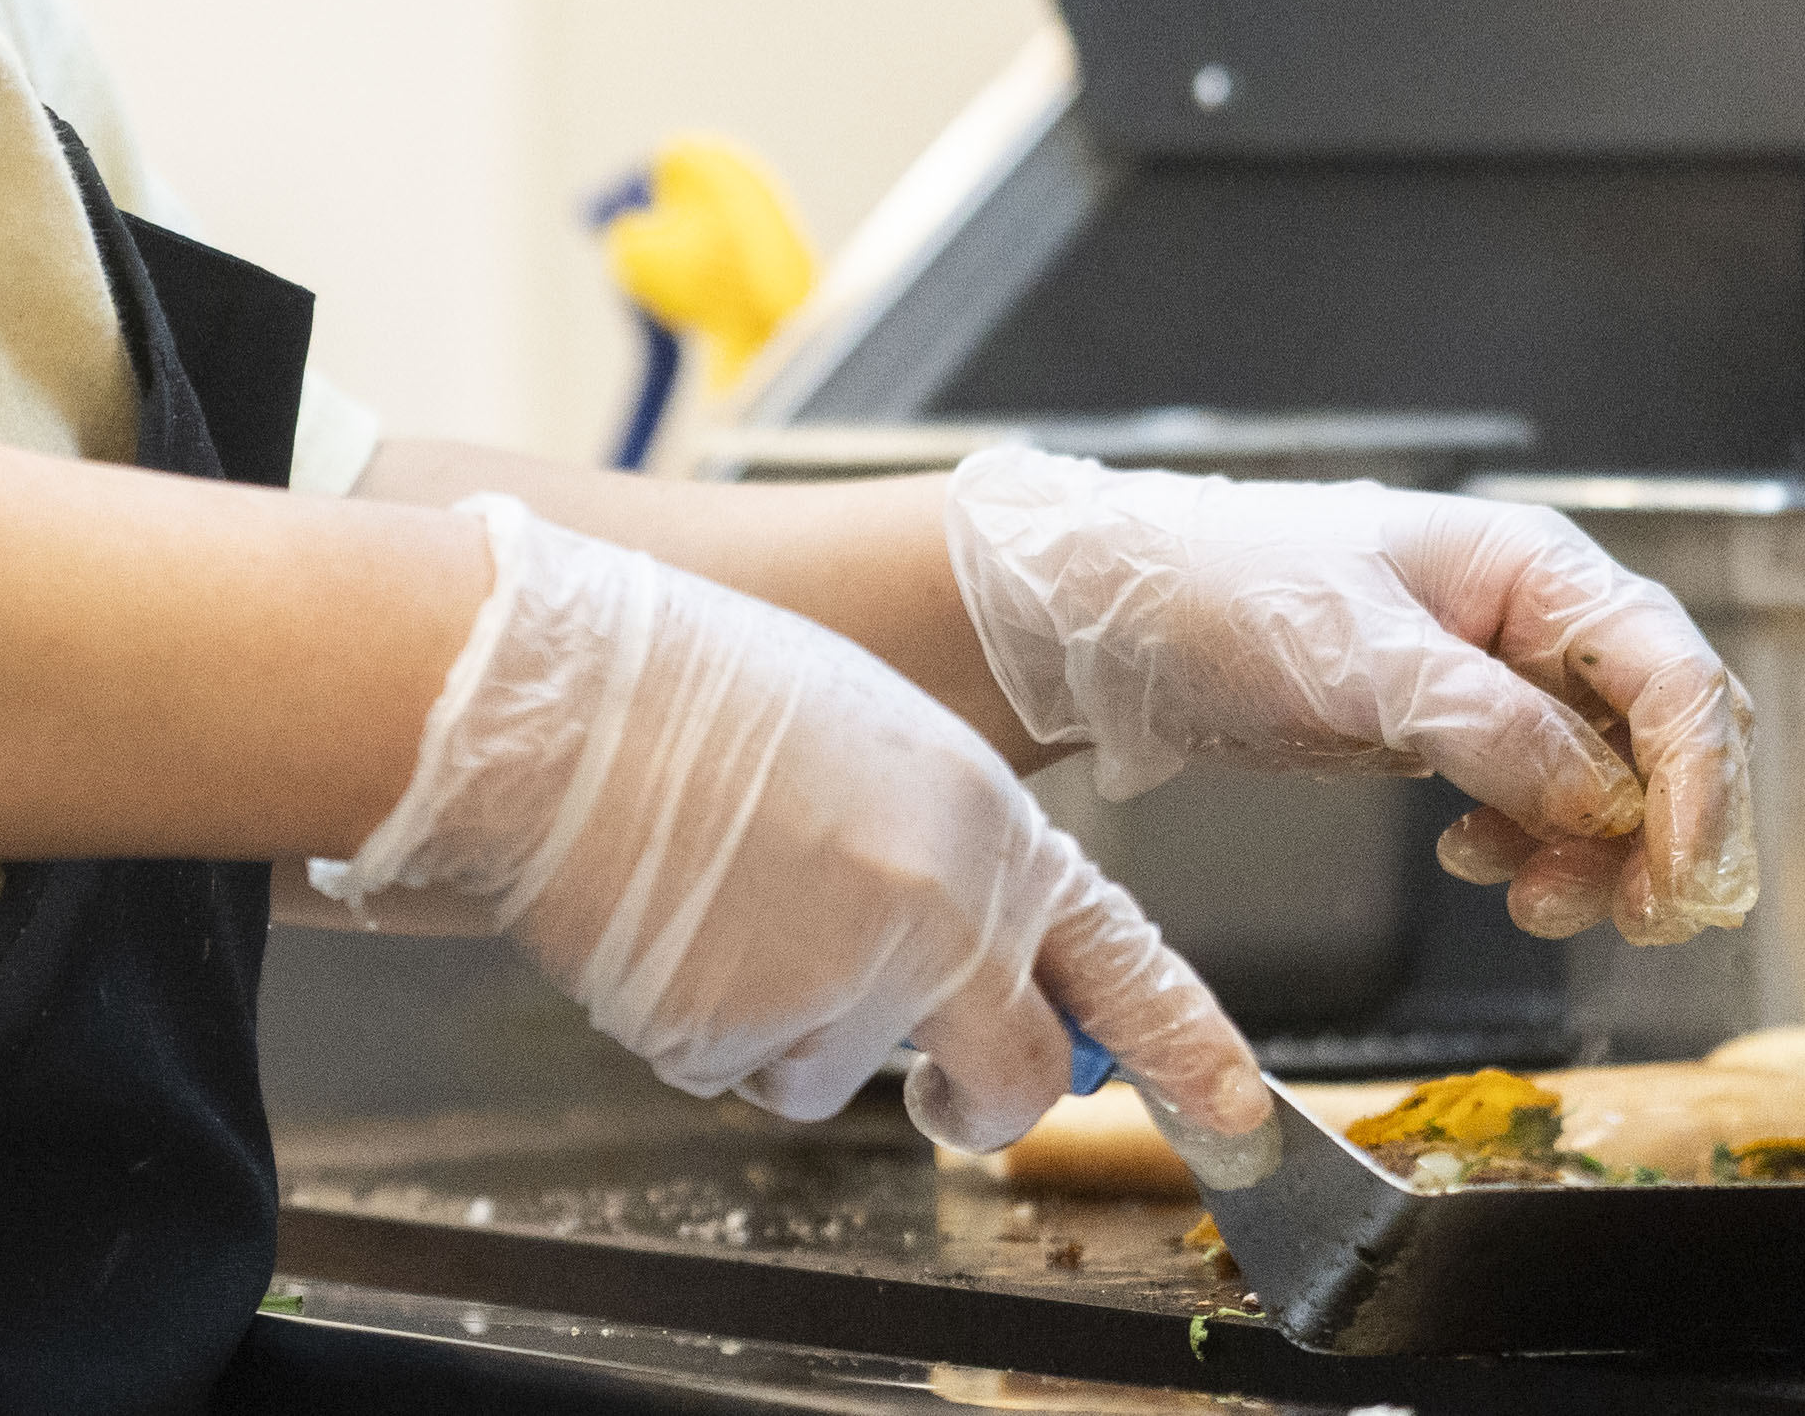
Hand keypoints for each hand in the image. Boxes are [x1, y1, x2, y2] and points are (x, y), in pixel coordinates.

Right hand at [314, 495, 1265, 1152]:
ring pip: (849, 1076)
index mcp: (984, 823)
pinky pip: (746, 1073)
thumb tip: (992, 953)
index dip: (1189, 1044)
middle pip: (1015, 1079)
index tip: (1238, 1109)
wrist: (565, 704)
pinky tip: (677, 924)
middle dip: (980, 1094)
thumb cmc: (704, 696)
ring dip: (800, 1028)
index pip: (1121, 956)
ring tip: (733, 901)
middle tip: (940, 1078)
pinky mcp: (745, 1041)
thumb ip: (953, 853)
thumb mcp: (882, 747)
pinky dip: (714, 1026)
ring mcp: (843, 987)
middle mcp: (937, 915)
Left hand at [942, 448, 1759, 948]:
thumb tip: (1604, 797)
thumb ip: (1489, 724)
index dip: (1704, 782)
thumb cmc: (1224, 590)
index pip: (1675, 674)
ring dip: (1598, 856)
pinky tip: (1475, 861)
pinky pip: (1545, 804)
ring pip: (1614, 783)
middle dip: (1666, 831)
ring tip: (1534, 900)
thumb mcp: (1356, 654)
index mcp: (1534, 568)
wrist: (1120, 619)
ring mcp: (1500, 678)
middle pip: (1668, 735)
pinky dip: (1535, 849)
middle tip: (1636, 916)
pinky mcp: (1459, 732)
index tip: (1684, 878)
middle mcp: (1534, 619)